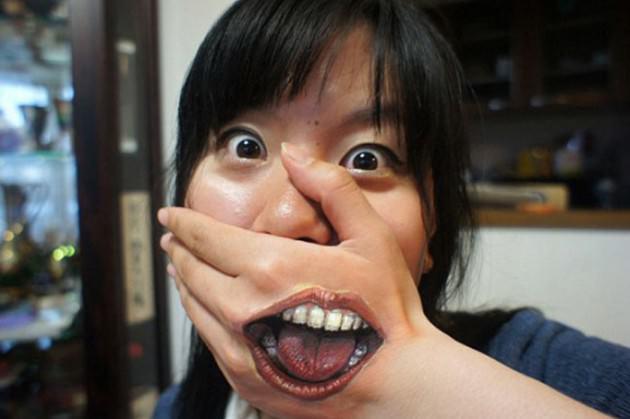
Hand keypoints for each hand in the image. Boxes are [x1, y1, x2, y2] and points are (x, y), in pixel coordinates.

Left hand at [159, 143, 437, 417]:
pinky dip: (198, 316)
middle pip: (192, 270)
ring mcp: (241, 349)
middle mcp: (244, 310)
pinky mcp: (246, 379)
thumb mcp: (370, 237)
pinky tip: (204, 308)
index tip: (168, 216)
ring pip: (194, 305)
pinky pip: (207, 339)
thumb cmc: (385, 310)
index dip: (183, 222)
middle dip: (179, 249)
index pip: (206, 237)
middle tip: (172, 238)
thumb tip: (293, 156)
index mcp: (270, 268)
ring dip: (183, 281)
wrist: (394, 383)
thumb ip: (331, 188)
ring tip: (180, 267)